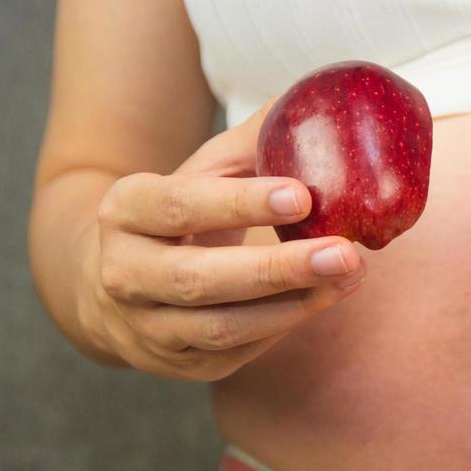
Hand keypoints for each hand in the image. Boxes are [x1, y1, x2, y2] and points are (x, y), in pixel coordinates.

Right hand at [83, 109, 365, 380]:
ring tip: (350, 275)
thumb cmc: (181, 213)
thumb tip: (326, 105)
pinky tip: (324, 297)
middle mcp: (123, 274)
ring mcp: (146, 328)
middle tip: (345, 252)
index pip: (179, 206)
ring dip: (293, 304)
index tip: (301, 195)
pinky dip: (284, 325)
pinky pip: (237, 351)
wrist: (119, 281)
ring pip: (221, 327)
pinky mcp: (178, 365)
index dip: (238, 203)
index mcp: (123, 210)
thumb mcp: (201, 171)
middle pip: (199, 279)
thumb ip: (255, 142)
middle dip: (277, 269)